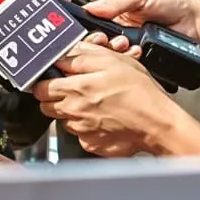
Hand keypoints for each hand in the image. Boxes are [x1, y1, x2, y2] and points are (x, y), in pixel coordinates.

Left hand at [31, 42, 174, 157]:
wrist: (159, 125)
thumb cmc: (141, 93)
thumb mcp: (113, 62)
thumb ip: (82, 56)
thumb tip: (61, 55)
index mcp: (75, 88)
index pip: (39, 87)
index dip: (46, 81)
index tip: (54, 78)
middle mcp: (73, 112)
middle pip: (47, 105)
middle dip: (56, 96)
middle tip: (76, 89)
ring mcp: (81, 131)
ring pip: (63, 119)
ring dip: (73, 112)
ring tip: (95, 104)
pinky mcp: (91, 144)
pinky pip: (80, 134)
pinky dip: (87, 127)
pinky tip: (103, 119)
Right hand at [84, 0, 199, 51]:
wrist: (197, 25)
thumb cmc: (173, 5)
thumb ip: (116, 1)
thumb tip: (91, 7)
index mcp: (115, 13)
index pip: (91, 23)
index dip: (88, 29)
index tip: (93, 32)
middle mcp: (118, 32)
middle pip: (97, 43)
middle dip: (102, 43)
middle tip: (114, 39)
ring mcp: (128, 48)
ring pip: (110, 56)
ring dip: (116, 52)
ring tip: (128, 44)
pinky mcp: (139, 61)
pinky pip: (126, 65)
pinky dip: (129, 60)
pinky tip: (137, 52)